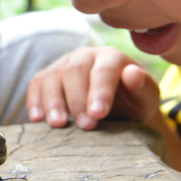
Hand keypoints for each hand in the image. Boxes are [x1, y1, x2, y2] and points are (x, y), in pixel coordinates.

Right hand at [26, 46, 160, 129]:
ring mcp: (64, 64)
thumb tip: (132, 73)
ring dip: (53, 101)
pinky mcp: (48, 76)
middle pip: (74, 70)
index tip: (98, 114)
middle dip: (77, 99)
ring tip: (58, 125)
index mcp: (112, 57)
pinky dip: (35, 100)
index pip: (104, 69)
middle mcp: (85, 55)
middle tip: (85, 126)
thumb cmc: (133, 102)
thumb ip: (143, 87)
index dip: (100, 91)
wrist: (118, 106)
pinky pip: (36, 84)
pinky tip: (37, 119)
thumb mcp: (146, 99)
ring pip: (52, 76)